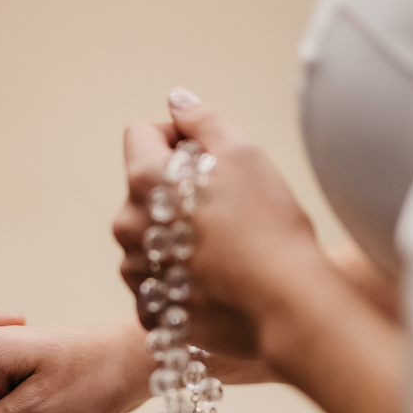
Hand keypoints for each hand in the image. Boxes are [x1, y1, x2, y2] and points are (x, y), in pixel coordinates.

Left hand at [113, 88, 320, 370]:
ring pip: (148, 238)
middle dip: (176, 190)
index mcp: (144, 181)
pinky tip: (216, 281)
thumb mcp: (243, 153)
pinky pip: (157, 285)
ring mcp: (136, 274)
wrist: (285, 306)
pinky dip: (180, 280)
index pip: (139, 134)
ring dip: (176, 236)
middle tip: (225, 205)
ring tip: (224, 247)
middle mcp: (127, 226)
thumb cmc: (269, 225)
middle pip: (143, 190)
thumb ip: (202, 120)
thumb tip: (177, 100)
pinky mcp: (151, 312)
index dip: (174, 136)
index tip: (205, 154)